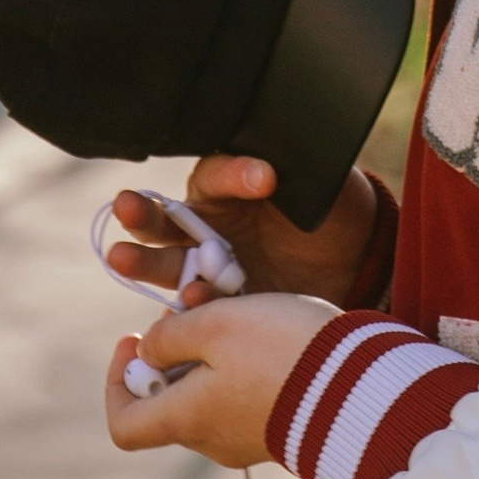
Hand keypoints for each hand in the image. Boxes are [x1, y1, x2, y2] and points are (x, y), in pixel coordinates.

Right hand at [100, 152, 380, 315]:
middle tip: (125, 206)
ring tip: (122, 259)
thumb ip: (293, 169)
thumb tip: (269, 166)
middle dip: (142, 213)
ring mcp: (211, 268)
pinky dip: (186, 311)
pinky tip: (185, 309)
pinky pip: (195, 310)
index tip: (264, 178)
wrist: (356, 262)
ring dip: (143, 262)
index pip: (217, 174)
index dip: (234, 175)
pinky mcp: (223, 306)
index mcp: (228, 185)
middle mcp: (209, 226)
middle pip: (165, 219)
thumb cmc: (330, 208)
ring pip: (167, 265)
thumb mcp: (318, 182)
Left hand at [104, 289, 339, 468]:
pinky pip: (249, 397)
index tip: (133, 339)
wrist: (364, 384)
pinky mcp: (285, 428)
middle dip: (175, 352)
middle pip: (170, 401)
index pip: (123, 425)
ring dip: (212, 353)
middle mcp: (213, 440)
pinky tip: (272, 330)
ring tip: (240, 309)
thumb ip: (168, 337)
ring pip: (210, 394)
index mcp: (186, 420)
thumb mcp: (214, 324)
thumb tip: (149, 354)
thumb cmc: (281, 350)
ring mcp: (251, 439)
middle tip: (197, 307)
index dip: (116, 382)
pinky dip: (246, 365)